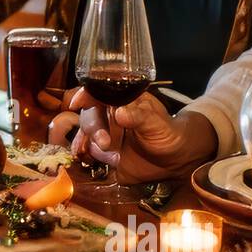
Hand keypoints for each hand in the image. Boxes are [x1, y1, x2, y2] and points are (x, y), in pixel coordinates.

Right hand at [48, 88, 216, 182]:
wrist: (173, 159)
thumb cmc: (167, 133)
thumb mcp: (157, 124)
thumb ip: (139, 117)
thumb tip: (120, 114)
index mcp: (121, 101)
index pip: (99, 92)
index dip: (85, 95)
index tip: (77, 103)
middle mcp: (108, 115)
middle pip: (89, 115)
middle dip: (93, 129)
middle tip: (105, 143)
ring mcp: (104, 134)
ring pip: (85, 135)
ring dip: (91, 146)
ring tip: (110, 158)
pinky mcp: (102, 153)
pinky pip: (87, 152)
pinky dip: (84, 155)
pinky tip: (87, 160)